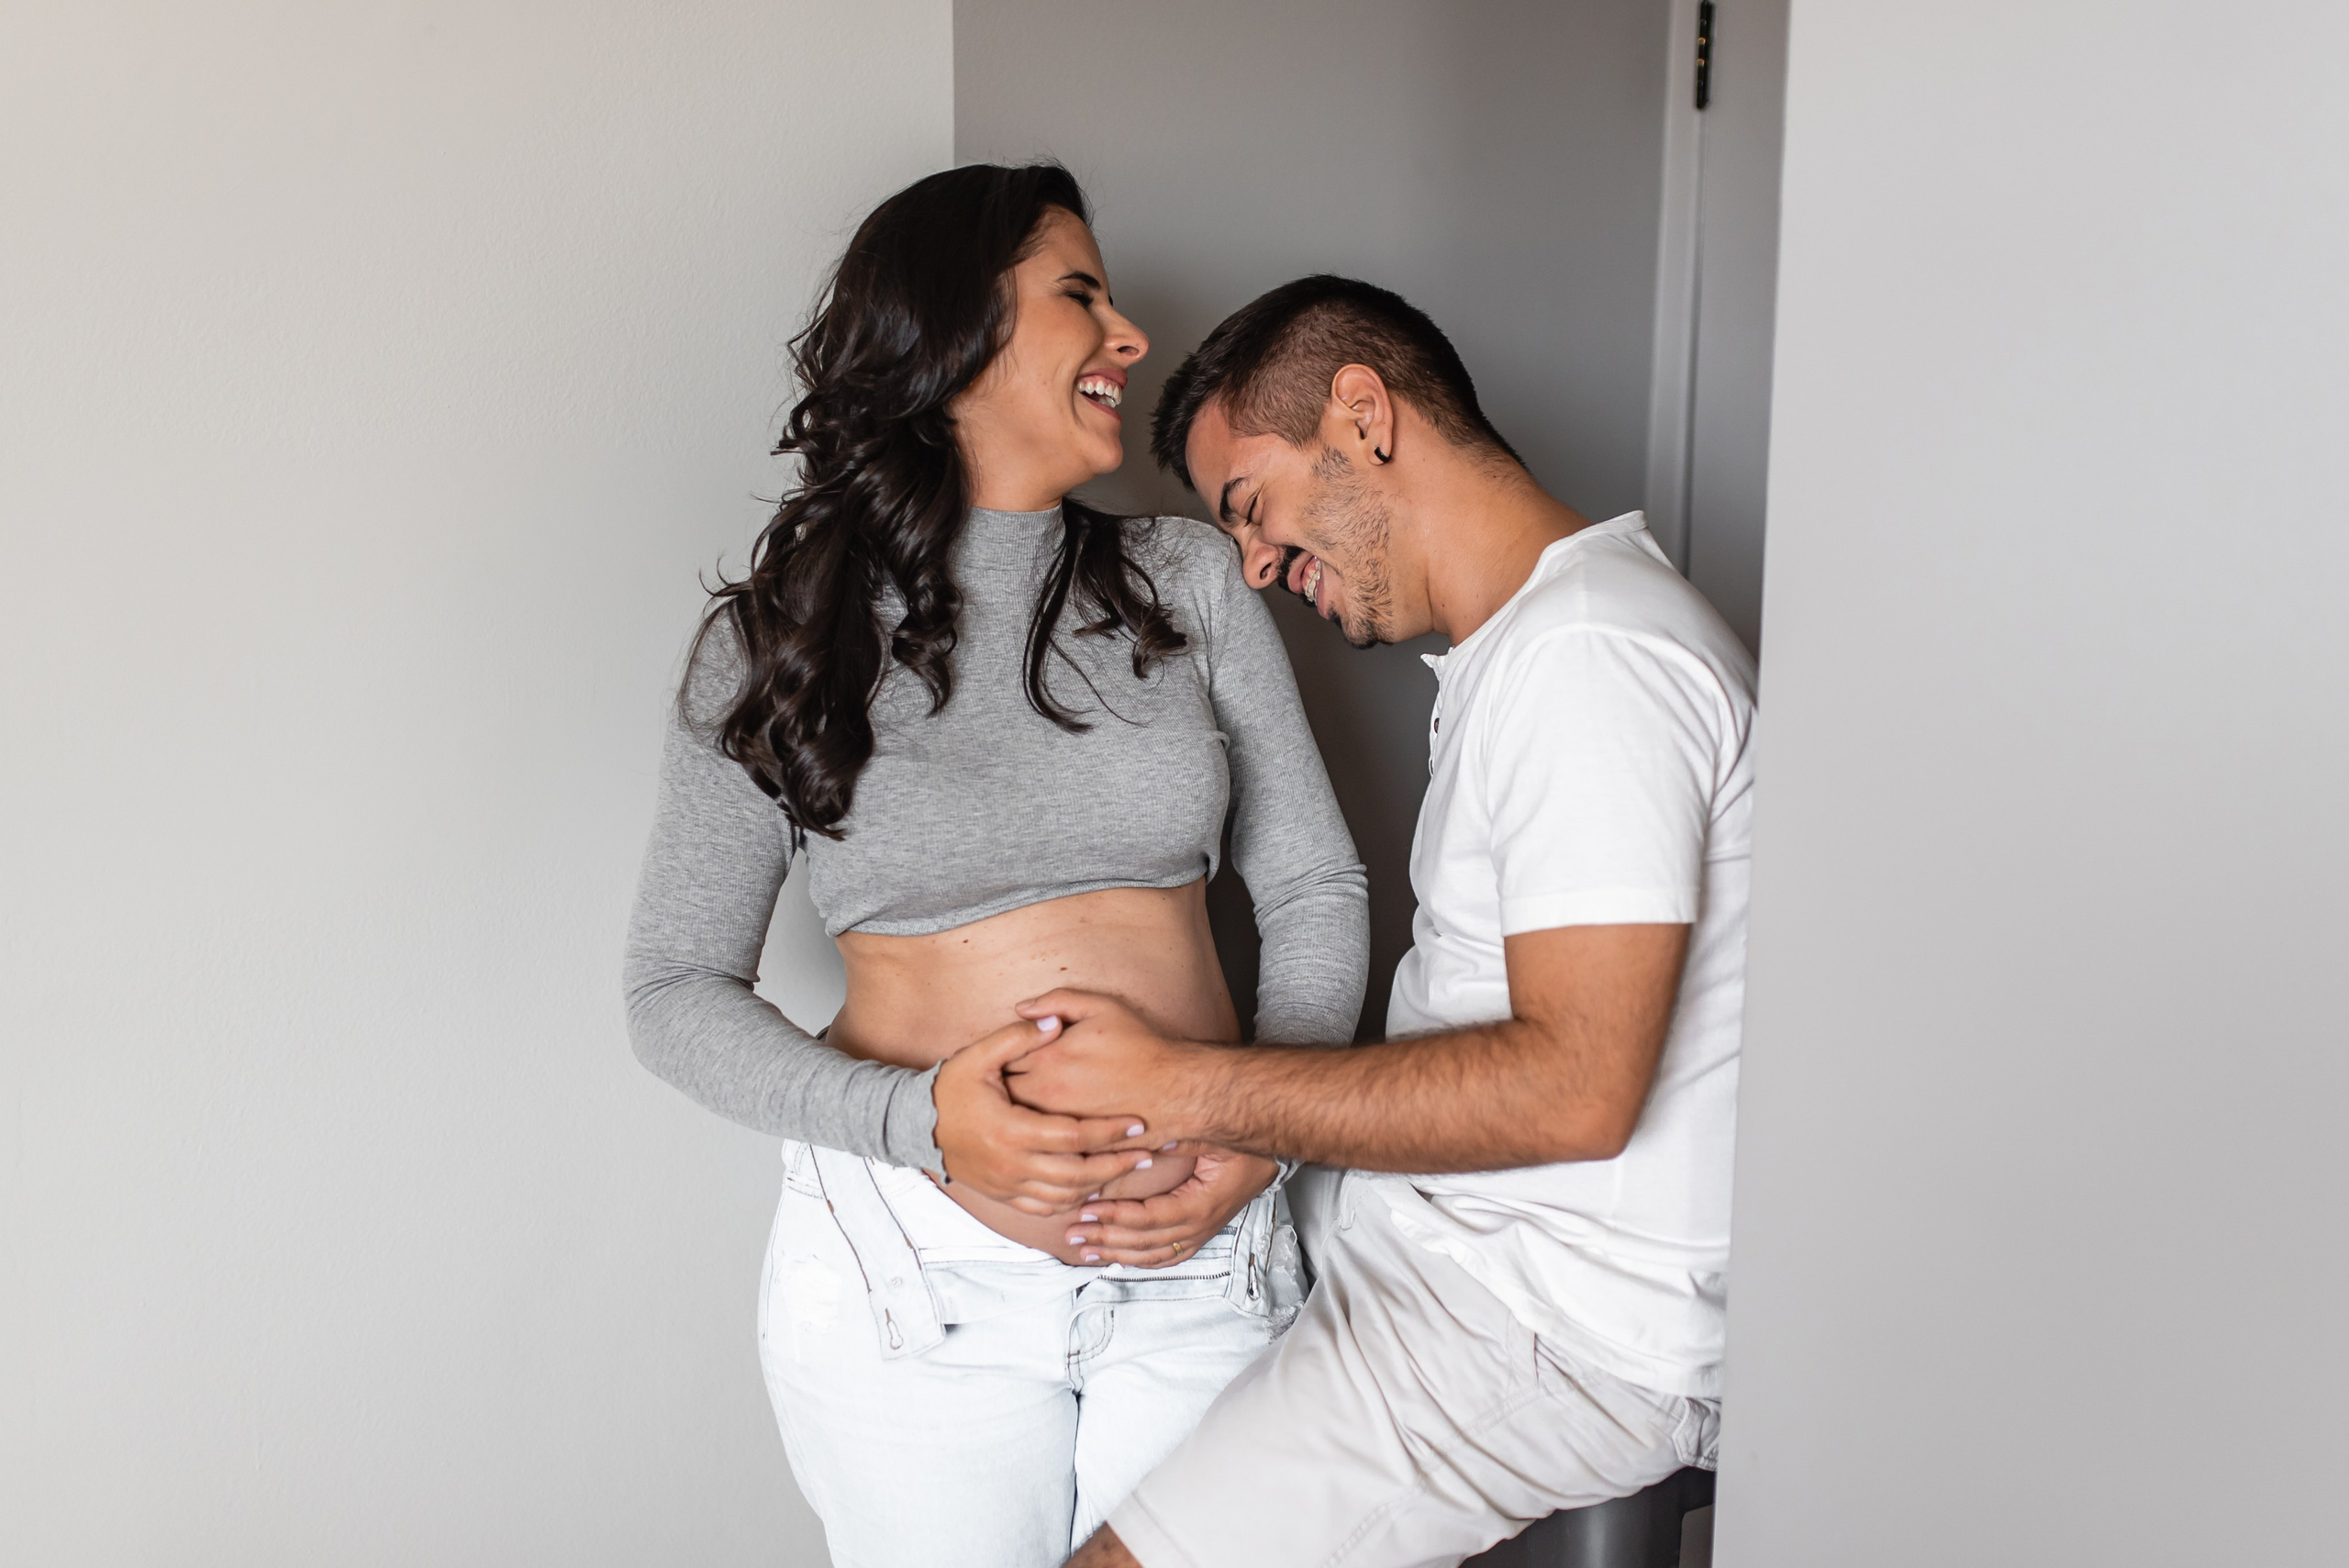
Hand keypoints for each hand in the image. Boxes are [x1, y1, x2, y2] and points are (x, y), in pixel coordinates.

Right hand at [933, 1016, 1157, 1215]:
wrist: (916, 1125)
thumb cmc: (951, 1088)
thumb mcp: (978, 1055)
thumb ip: (1018, 1038)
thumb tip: (1054, 1020)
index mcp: (1011, 1130)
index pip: (1073, 1136)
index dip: (1109, 1132)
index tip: (1137, 1122)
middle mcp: (1012, 1164)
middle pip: (1077, 1174)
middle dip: (1116, 1165)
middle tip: (1147, 1154)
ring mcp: (1007, 1184)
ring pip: (1065, 1196)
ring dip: (1100, 1186)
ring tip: (1127, 1171)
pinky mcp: (1003, 1195)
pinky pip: (1045, 1207)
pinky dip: (1073, 1201)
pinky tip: (1092, 1189)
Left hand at [1007, 989, 1211, 1141]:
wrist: (1176, 1091)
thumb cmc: (1141, 1047)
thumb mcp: (1102, 1007)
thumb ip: (1057, 1001)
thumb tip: (1020, 1008)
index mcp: (1048, 1059)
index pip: (1002, 1058)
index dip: (1000, 1055)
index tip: (1002, 1054)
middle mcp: (1047, 1094)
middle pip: (1003, 1094)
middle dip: (998, 1088)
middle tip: (1000, 1081)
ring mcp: (1059, 1123)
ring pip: (1017, 1122)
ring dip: (1012, 1113)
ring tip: (1015, 1103)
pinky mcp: (1071, 1145)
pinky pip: (1041, 1143)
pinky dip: (1035, 1135)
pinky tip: (1039, 1125)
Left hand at [1061, 1148, 1277, 1266]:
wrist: (1271, 1157)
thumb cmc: (1246, 1143)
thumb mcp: (1215, 1136)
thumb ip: (1182, 1141)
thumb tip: (1149, 1144)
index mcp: (1201, 1204)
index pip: (1149, 1218)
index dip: (1115, 1215)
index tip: (1087, 1208)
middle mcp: (1200, 1225)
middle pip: (1146, 1242)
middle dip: (1107, 1237)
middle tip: (1074, 1233)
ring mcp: (1201, 1232)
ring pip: (1153, 1254)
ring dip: (1118, 1253)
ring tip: (1086, 1250)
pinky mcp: (1200, 1232)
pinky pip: (1168, 1256)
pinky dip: (1141, 1259)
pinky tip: (1119, 1257)